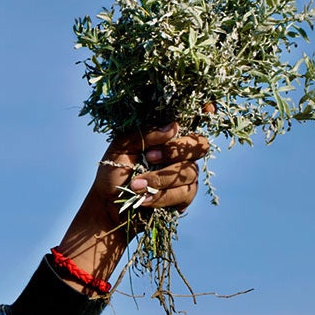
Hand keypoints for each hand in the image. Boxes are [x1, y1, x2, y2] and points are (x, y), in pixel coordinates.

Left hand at [55, 122, 212, 293]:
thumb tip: (174, 127)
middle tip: (150, 157)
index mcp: (166, 136)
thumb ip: (144, 135)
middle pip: (200, 145)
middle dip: (175, 151)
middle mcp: (180, 154)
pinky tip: (144, 199)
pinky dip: (162, 196)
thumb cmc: (112, 173)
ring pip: (190, 172)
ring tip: (135, 186)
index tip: (208, 107)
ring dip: (160, 178)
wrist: (106, 207)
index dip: (207, 111)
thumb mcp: (120, 148)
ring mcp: (185, 176)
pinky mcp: (184, 197)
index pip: (193, 120)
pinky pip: (185, 193)